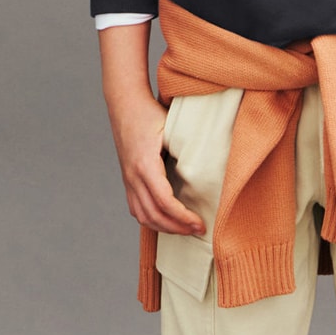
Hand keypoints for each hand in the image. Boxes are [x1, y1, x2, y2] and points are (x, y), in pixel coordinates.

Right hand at [106, 92, 205, 235]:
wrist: (124, 103)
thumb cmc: (151, 113)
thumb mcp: (172, 127)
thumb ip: (188, 147)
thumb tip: (211, 166)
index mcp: (145, 165)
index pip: (164, 201)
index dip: (183, 217)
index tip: (200, 223)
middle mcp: (133, 176)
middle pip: (154, 215)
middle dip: (177, 228)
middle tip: (198, 231)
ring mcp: (128, 180)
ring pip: (143, 216)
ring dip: (164, 228)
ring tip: (184, 230)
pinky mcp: (127, 180)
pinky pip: (136, 209)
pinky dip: (151, 220)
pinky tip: (167, 222)